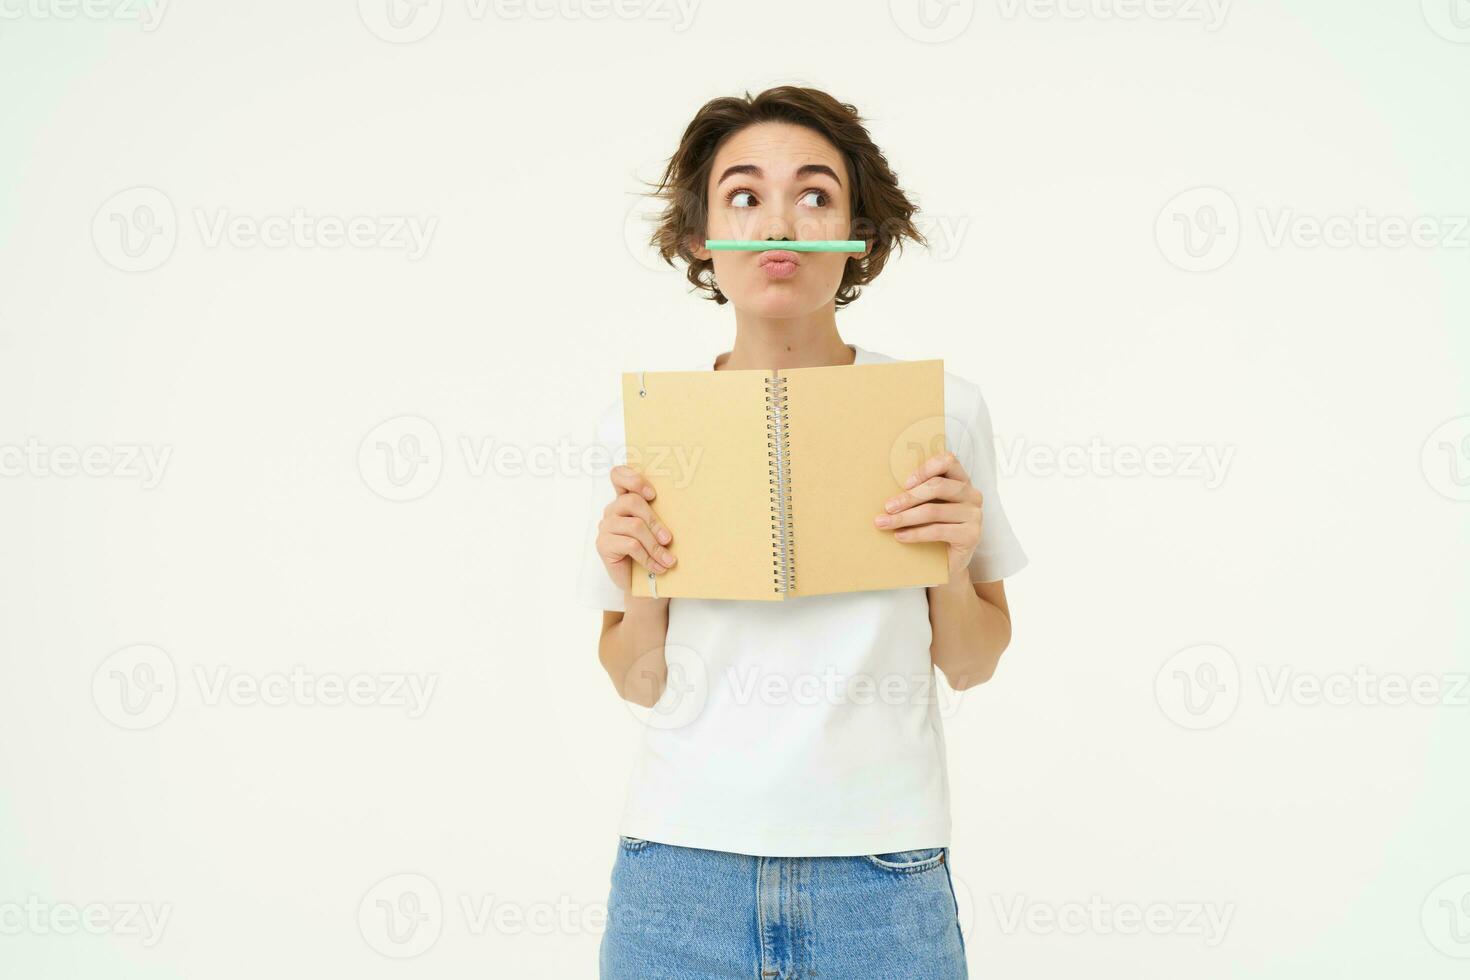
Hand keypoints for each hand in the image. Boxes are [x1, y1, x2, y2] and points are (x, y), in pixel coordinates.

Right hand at [596, 465, 676, 593]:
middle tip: (669, 539)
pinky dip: (648, 557)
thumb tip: (684, 506)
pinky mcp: (603, 544)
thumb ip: (660, 514)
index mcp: (625, 499)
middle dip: (655, 521)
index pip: (618, 475)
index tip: (653, 494)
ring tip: (668, 560)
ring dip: (655, 545)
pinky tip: (658, 568)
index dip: (634, 479)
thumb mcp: (658, 530)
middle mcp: (613, 510)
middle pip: (632, 501)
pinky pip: (630, 545)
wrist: (644, 584)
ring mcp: (606, 526)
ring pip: (634, 526)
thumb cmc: (653, 552)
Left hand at [874, 450, 981, 576]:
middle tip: (887, 507)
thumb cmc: (934, 528)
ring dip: (905, 517)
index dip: (925, 469)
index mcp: (962, 481)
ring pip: (934, 510)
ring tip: (885, 523)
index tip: (905, 483)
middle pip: (938, 487)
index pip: (948, 461)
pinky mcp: (972, 535)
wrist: (948, 562)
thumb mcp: (928, 506)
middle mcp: (972, 495)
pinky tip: (900, 536)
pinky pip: (938, 531)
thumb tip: (889, 493)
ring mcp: (975, 515)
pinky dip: (915, 534)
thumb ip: (918, 493)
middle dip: (908, 497)